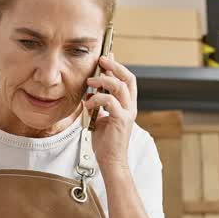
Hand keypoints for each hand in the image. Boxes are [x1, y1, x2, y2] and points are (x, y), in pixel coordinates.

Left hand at [84, 54, 137, 172]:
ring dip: (103, 81)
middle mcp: (130, 107)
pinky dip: (97, 98)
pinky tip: (88, 103)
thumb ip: (101, 104)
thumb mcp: (102, 117)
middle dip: (114, 66)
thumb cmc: (106, 142)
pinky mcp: (121, 120)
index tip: (106, 57)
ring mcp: (127, 113)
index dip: (117, 66)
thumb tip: (92, 91)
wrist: (111, 160)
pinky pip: (110, 101)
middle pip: (128, 78)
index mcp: (127, 106)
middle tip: (101, 60)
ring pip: (120, 87)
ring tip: (90, 83)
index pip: (127, 80)